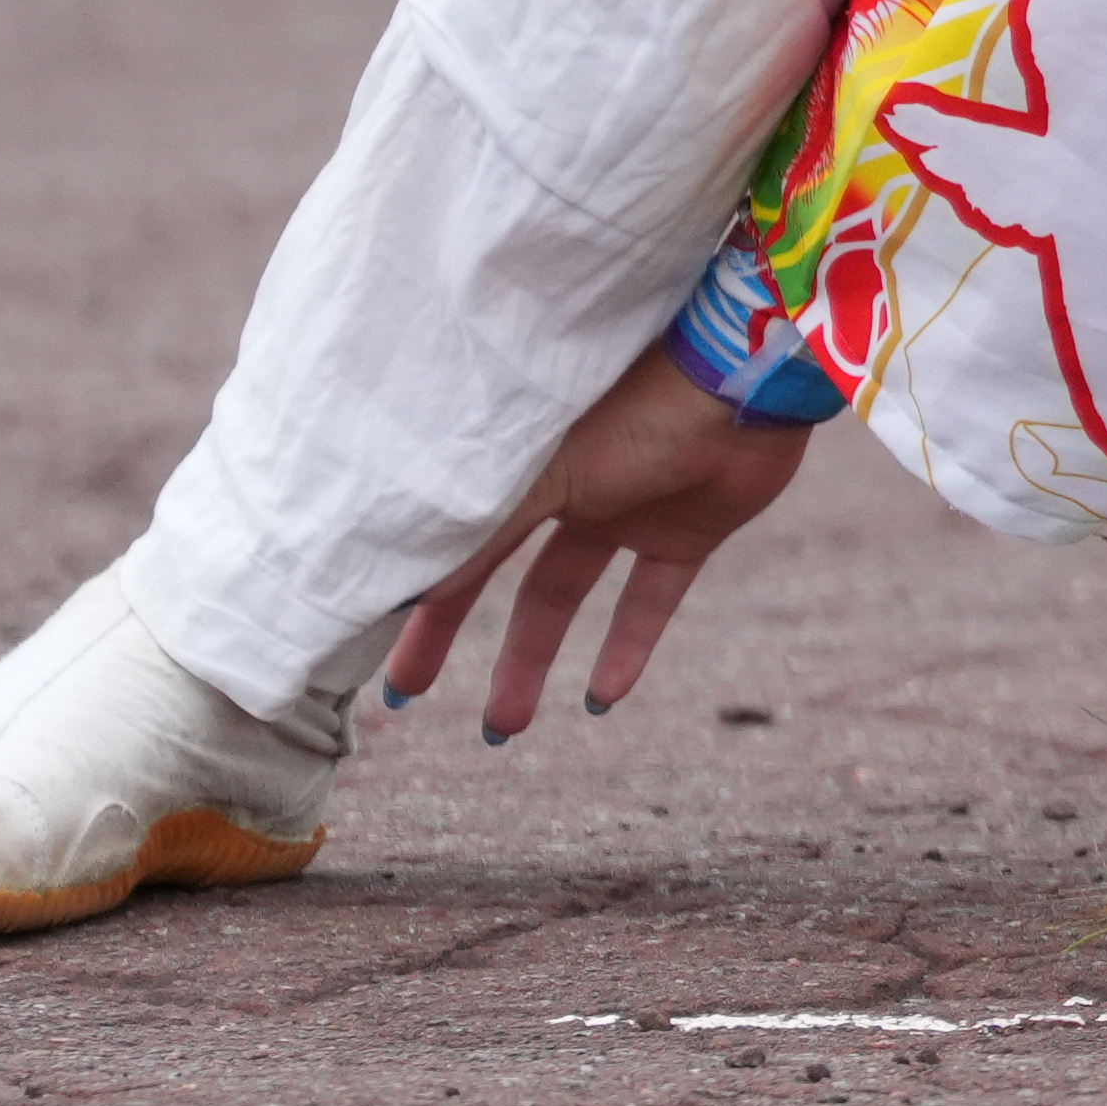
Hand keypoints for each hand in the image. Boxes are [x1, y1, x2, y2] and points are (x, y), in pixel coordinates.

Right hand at [383, 351, 820, 740]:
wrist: (747, 377)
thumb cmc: (635, 405)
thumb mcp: (541, 474)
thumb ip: (476, 535)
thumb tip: (398, 594)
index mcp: (517, 459)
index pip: (446, 537)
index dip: (407, 587)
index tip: (358, 640)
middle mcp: (565, 483)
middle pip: (490, 574)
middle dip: (444, 636)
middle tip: (404, 698)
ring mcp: (626, 507)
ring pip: (563, 596)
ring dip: (531, 662)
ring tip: (503, 728)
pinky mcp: (689, 529)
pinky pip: (651, 599)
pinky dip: (629, 647)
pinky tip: (602, 701)